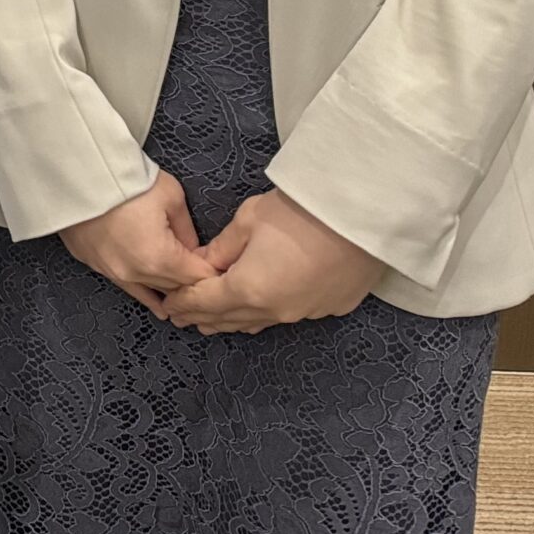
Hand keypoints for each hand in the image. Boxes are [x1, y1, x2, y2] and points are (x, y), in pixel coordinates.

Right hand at [58, 171, 214, 317]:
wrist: (76, 172)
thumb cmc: (125, 179)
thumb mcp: (171, 197)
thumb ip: (187, 231)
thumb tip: (193, 250)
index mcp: (159, 259)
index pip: (199, 279)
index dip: (215, 275)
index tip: (226, 271)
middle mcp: (136, 274)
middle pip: (176, 289)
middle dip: (194, 284)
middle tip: (210, 279)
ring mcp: (113, 272)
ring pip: (153, 292)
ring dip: (170, 292)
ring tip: (190, 303)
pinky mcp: (95, 265)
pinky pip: (128, 287)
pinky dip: (146, 294)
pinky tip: (160, 307)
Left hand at [164, 189, 381, 334]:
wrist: (364, 216)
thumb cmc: (302, 211)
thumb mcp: (250, 220)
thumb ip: (222, 248)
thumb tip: (202, 264)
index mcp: (249, 289)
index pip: (205, 302)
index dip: (184, 303)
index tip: (169, 305)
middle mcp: (276, 310)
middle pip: (230, 318)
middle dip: (203, 316)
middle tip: (182, 316)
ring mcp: (305, 312)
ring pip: (259, 322)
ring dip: (234, 320)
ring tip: (213, 319)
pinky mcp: (330, 307)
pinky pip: (287, 316)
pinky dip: (266, 313)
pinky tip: (260, 308)